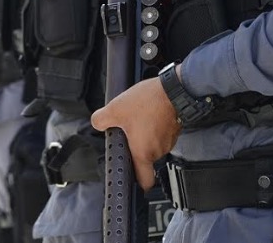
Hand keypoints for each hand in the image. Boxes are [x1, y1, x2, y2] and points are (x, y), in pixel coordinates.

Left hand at [91, 75, 180, 190]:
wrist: (173, 89)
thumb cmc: (148, 102)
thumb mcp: (115, 109)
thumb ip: (101, 120)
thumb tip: (97, 123)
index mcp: (143, 152)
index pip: (145, 181)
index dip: (138, 183)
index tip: (131, 179)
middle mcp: (158, 151)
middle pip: (145, 158)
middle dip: (135, 147)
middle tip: (128, 132)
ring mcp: (168, 141)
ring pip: (153, 145)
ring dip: (145, 135)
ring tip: (138, 119)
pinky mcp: (174, 130)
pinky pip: (161, 134)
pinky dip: (154, 128)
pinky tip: (148, 114)